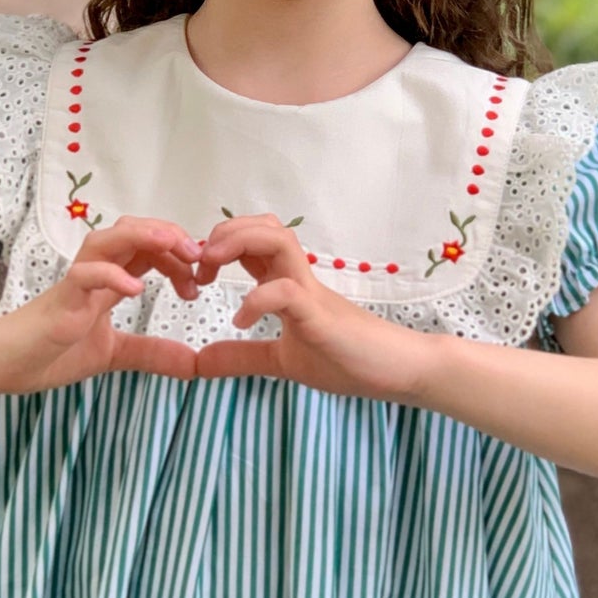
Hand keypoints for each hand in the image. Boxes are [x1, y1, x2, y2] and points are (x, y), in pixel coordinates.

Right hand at [0, 216, 205, 392]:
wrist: (0, 364)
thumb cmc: (49, 352)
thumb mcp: (114, 355)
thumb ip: (151, 354)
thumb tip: (196, 365)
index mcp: (108, 281)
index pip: (149, 250)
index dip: (178, 255)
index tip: (201, 279)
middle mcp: (94, 273)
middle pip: (133, 232)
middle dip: (170, 237)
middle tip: (199, 258)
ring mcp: (76, 283)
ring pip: (108, 240)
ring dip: (144, 237)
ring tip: (176, 248)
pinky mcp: (60, 300)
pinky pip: (84, 275)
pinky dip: (110, 275)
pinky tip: (136, 288)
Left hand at [190, 213, 436, 401]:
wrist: (399, 371)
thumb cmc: (348, 360)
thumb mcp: (282, 362)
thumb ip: (243, 358)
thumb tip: (200, 361)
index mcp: (288, 284)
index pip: (252, 241)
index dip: (218, 246)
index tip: (197, 274)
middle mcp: (299, 278)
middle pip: (263, 226)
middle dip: (223, 234)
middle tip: (199, 267)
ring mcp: (312, 293)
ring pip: (278, 240)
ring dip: (237, 245)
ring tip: (213, 274)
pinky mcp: (321, 315)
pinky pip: (287, 292)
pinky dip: (257, 300)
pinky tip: (242, 322)